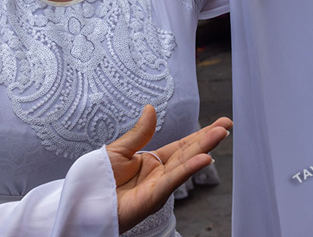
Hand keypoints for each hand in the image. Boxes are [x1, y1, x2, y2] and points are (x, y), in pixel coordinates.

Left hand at [108, 105, 231, 232]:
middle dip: (208, 139)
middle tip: (227, 125)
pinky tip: (204, 159)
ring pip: (185, 165)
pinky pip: (173, 180)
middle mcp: (160, 174)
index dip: (199, 134)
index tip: (219, 123)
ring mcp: (159, 186)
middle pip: (188, 153)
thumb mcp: (119, 150)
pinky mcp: (153, 197)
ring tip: (220, 134)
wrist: (86, 202)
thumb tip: (151, 109)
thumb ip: (139, 133)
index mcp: (153, 162)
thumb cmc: (99, 179)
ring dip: (203, 149)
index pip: (182, 146)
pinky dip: (189, 170)